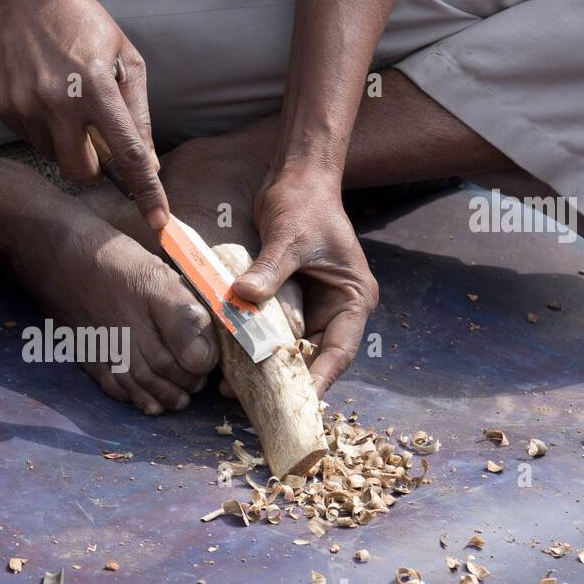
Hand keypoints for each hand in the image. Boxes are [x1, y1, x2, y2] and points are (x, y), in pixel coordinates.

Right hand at [0, 0, 169, 227]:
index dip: (146, 191)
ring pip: (56, 159)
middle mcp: (59, 102)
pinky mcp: (3, 108)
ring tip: (65, 102)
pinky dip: (44, 129)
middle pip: (83, 173)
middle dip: (95, 168)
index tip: (159, 220)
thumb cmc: (80, 21)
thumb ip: (137, 111)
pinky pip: (31, 140)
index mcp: (97, 86)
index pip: (129, 153)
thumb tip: (148, 162)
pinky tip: (42, 94)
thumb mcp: (124, 55)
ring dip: (68, 145)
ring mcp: (26, 107)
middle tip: (96, 139)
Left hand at [231, 166, 377, 396]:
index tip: (299, 402)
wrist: (295, 178)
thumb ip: (269, 270)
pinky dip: (255, 347)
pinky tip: (231, 363)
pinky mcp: (288, 301)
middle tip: (259, 405)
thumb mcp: (289, 237)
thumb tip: (243, 295)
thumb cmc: (305, 203)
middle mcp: (335, 309)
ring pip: (291, 349)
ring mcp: (312, 306)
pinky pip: (273, 332)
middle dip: (287, 380)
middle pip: (315, 357)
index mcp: (352, 298)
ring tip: (237, 390)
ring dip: (267, 368)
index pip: (339, 350)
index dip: (320, 378)